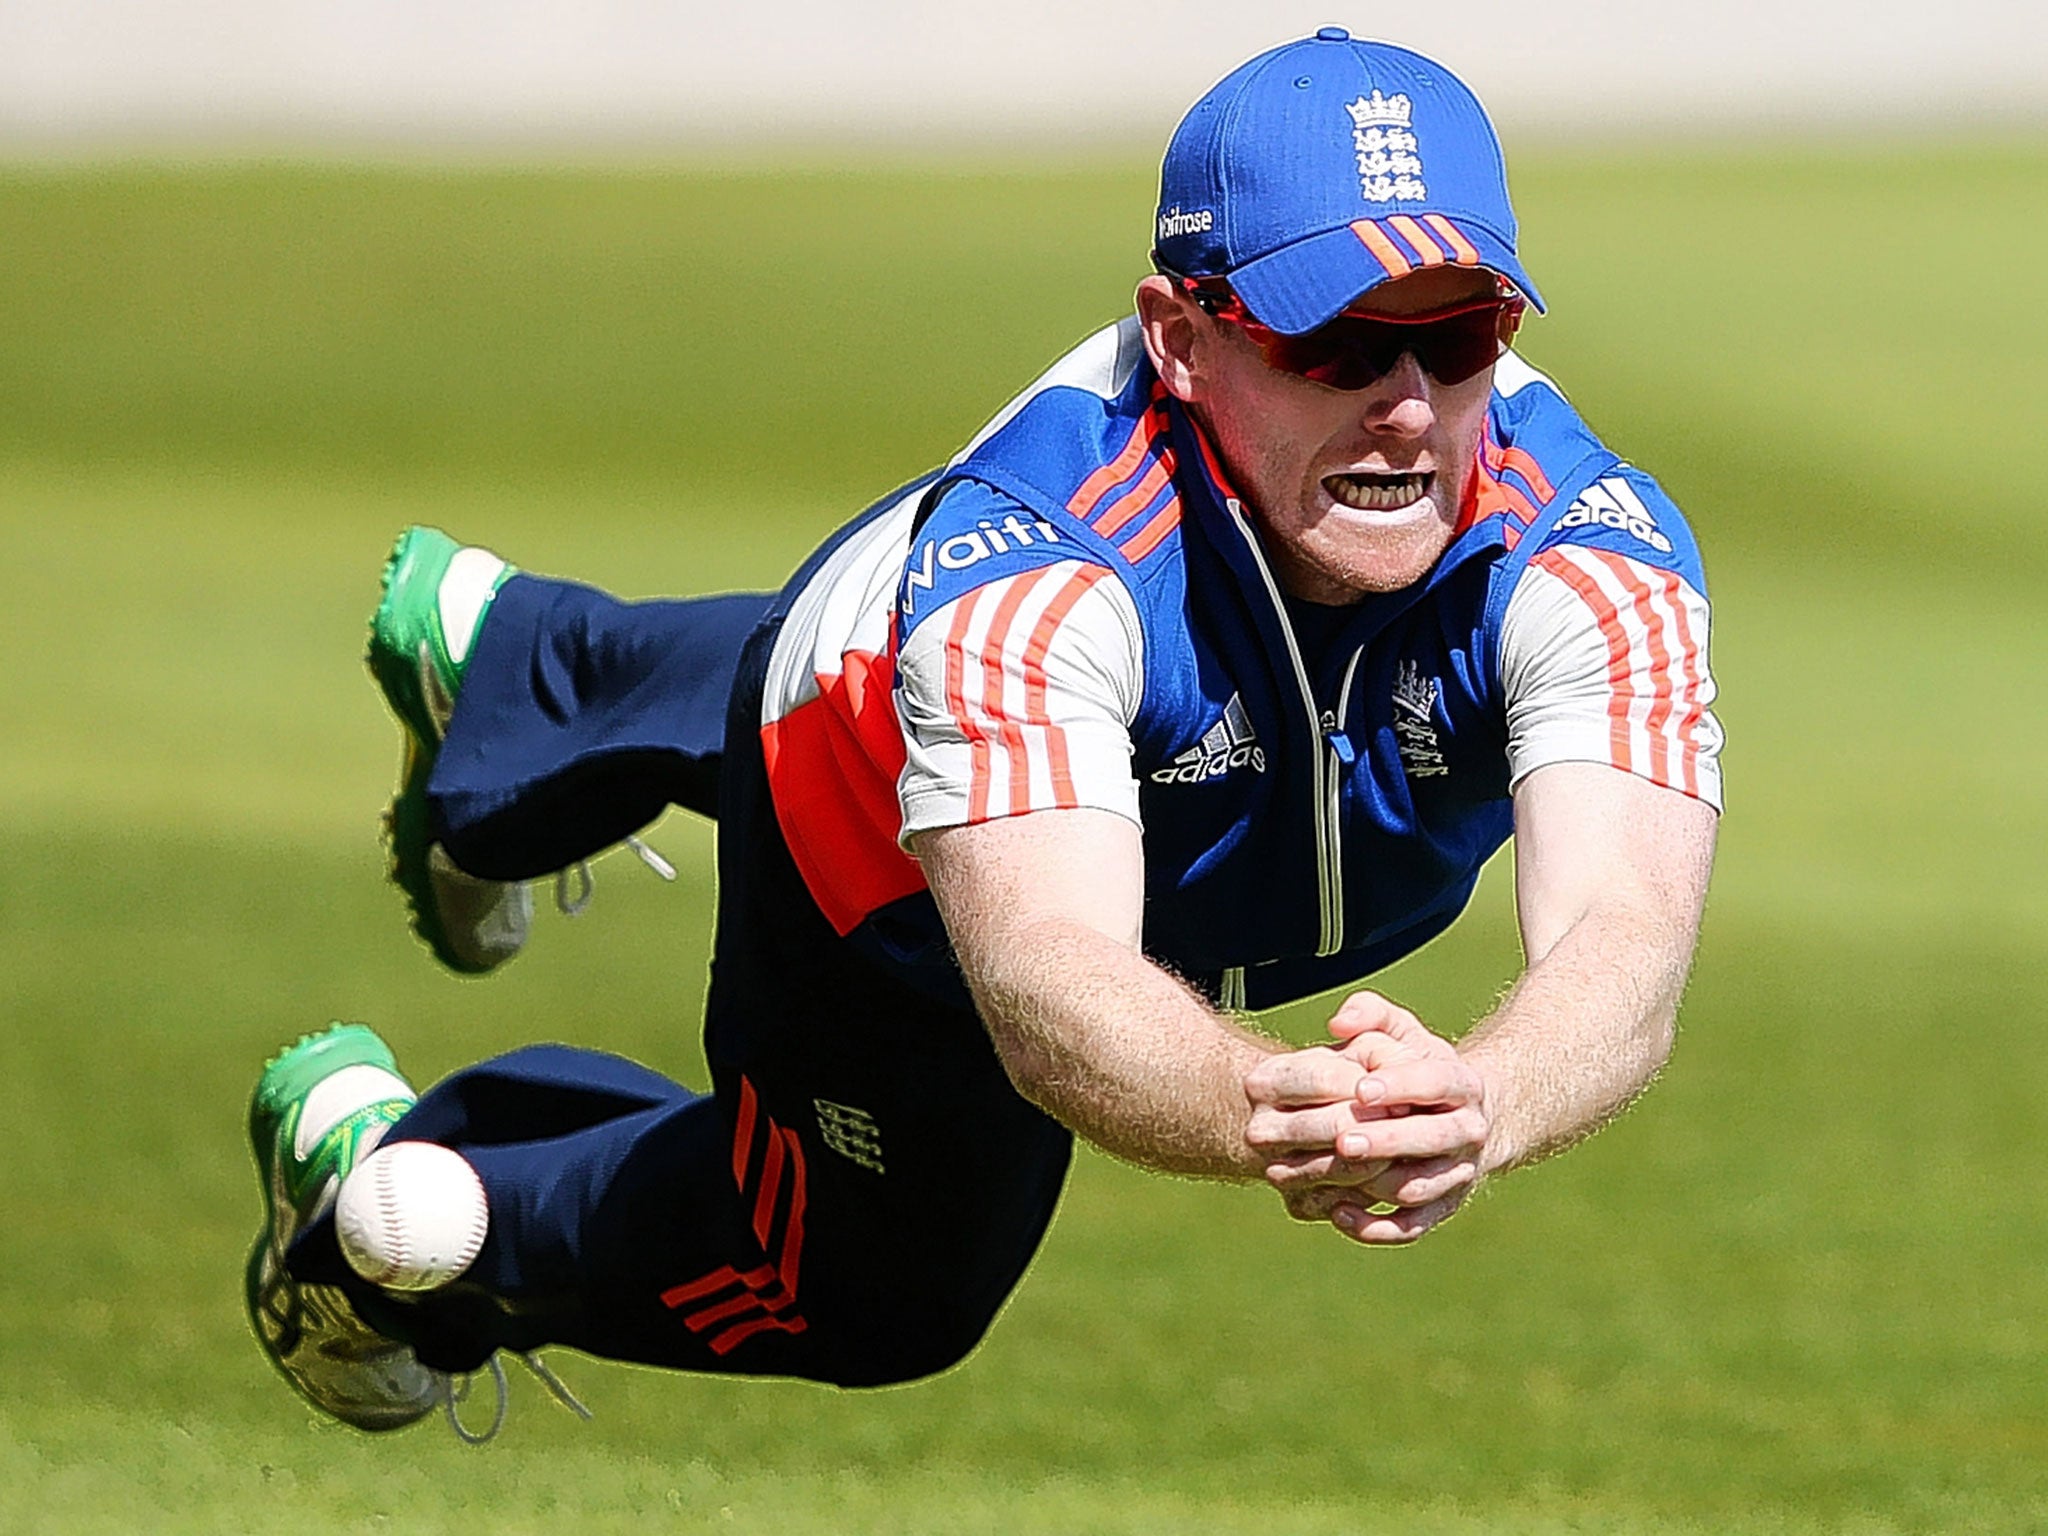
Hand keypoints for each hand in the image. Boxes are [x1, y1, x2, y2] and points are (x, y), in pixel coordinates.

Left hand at [1244, 991, 1491, 1245]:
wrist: (1465, 1120)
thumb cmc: (1418, 1069)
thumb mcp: (1404, 1033)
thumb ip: (1370, 1014)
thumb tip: (1338, 1023)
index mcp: (1462, 1085)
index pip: (1437, 1083)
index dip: (1402, 1086)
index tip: (1361, 1088)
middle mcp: (1468, 1131)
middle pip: (1433, 1139)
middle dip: (1388, 1140)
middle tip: (1343, 1140)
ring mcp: (1457, 1173)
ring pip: (1422, 1186)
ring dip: (1378, 1184)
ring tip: (1333, 1174)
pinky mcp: (1441, 1208)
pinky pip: (1413, 1226)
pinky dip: (1378, 1227)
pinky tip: (1339, 1214)